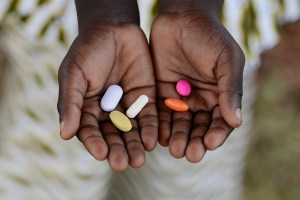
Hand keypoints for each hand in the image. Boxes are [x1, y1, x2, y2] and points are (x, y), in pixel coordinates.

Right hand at [57, 24, 157, 170]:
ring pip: (131, 130)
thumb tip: (64, 134)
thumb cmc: (88, 50)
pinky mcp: (145, 98)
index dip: (94, 142)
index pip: (90, 131)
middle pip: (112, 135)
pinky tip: (151, 141)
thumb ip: (71, 103)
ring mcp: (127, 105)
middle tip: (122, 163)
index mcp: (87, 108)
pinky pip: (149, 116)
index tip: (101, 153)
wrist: (114, 28)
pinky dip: (150, 129)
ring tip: (138, 160)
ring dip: (134, 145)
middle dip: (117, 149)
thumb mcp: (74, 74)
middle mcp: (108, 111)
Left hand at [150, 0, 244, 162]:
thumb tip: (236, 122)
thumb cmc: (209, 37)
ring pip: (179, 124)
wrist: (181, 17)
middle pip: (198, 127)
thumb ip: (230, 90)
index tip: (211, 143)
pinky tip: (158, 136)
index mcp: (219, 95)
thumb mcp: (227, 60)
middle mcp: (199, 100)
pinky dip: (160, 126)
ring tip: (175, 149)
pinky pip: (160, 113)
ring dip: (177, 138)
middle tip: (190, 154)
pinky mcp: (159, 93)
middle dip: (195, 141)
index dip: (216, 133)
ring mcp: (179, 98)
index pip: (220, 121)